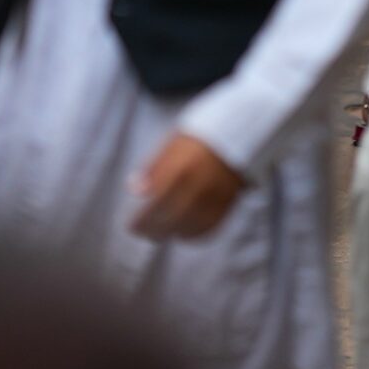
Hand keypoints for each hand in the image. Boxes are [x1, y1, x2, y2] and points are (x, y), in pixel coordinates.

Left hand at [129, 133, 243, 239]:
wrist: (237, 135)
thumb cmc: (197, 140)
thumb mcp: (170, 145)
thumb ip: (152, 168)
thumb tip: (133, 189)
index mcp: (180, 171)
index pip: (155, 206)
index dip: (141, 221)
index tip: (131, 227)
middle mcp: (197, 189)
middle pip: (170, 222)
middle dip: (153, 231)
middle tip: (143, 232)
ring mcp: (213, 199)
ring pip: (188, 228)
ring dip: (171, 233)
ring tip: (160, 232)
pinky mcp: (226, 205)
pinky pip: (207, 228)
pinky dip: (193, 233)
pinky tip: (182, 231)